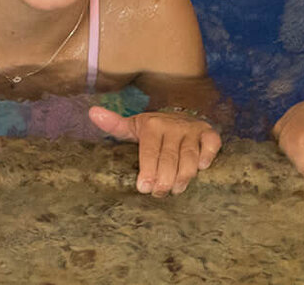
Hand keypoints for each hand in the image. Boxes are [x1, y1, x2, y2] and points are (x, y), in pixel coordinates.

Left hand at [88, 106, 221, 196]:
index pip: (149, 151)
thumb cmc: (153, 128)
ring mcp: (192, 129)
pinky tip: (201, 169)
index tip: (144, 188)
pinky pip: (212, 144)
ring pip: (190, 155)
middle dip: (164, 179)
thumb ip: (114, 124)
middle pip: (169, 157)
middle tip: (159, 193)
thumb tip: (92, 113)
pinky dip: (208, 156)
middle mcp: (173, 126)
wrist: (181, 109)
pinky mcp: (208, 132)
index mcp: (152, 125)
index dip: (147, 171)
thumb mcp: (133, 126)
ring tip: (176, 190)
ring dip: (184, 175)